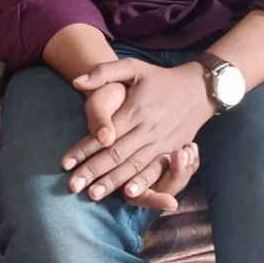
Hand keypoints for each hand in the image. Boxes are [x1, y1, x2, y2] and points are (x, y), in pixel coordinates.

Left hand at [62, 58, 214, 202]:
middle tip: (72, 186)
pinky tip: (129, 194)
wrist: (198, 89)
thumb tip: (76, 82)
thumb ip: (103, 72)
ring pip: (133, 166)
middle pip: (116, 154)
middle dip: (93, 171)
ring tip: (93, 195)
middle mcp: (148, 129)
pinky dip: (142, 183)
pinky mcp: (172, 151)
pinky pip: (155, 171)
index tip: (65, 164)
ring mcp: (162, 142)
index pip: (103, 134)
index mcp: (135, 110)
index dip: (83, 149)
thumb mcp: (133, 67)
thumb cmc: (159, 79)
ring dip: (113, 182)